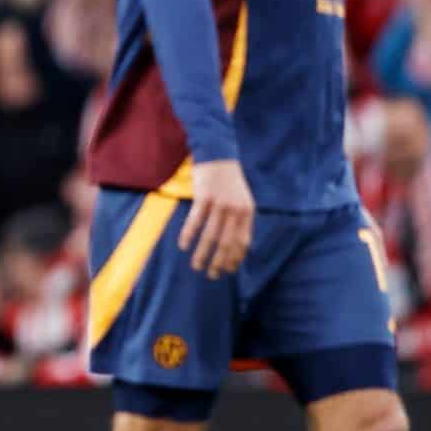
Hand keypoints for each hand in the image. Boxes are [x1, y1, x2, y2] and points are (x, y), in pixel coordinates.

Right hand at [178, 159, 254, 278]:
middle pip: (227, 243)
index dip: (235, 259)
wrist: (218, 155)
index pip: (242, 242)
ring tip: (196, 266)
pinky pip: (195, 221)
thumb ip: (241, 220)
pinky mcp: (204, 197)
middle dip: (219, 262)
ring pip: (211, 235)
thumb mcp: (242, 200)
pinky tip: (183, 246)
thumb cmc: (229, 181)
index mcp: (247, 212)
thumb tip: (238, 246)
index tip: (227, 271)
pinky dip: (188, 235)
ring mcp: (219, 203)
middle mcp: (236, 210)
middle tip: (211, 275)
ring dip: (202, 254)